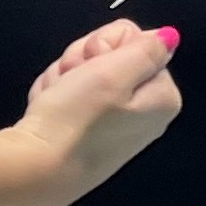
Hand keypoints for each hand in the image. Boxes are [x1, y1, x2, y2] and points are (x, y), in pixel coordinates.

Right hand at [14, 19, 179, 203]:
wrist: (36, 168)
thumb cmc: (76, 119)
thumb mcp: (114, 73)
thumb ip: (146, 49)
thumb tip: (169, 37)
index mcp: (162, 96)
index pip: (133, 39)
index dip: (105, 45)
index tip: (91, 64)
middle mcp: (144, 111)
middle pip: (110, 54)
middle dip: (83, 60)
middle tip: (72, 81)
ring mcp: (115, 123)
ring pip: (84, 70)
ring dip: (65, 76)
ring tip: (58, 99)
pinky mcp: (88, 132)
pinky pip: (70, 93)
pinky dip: (57, 95)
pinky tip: (51, 110)